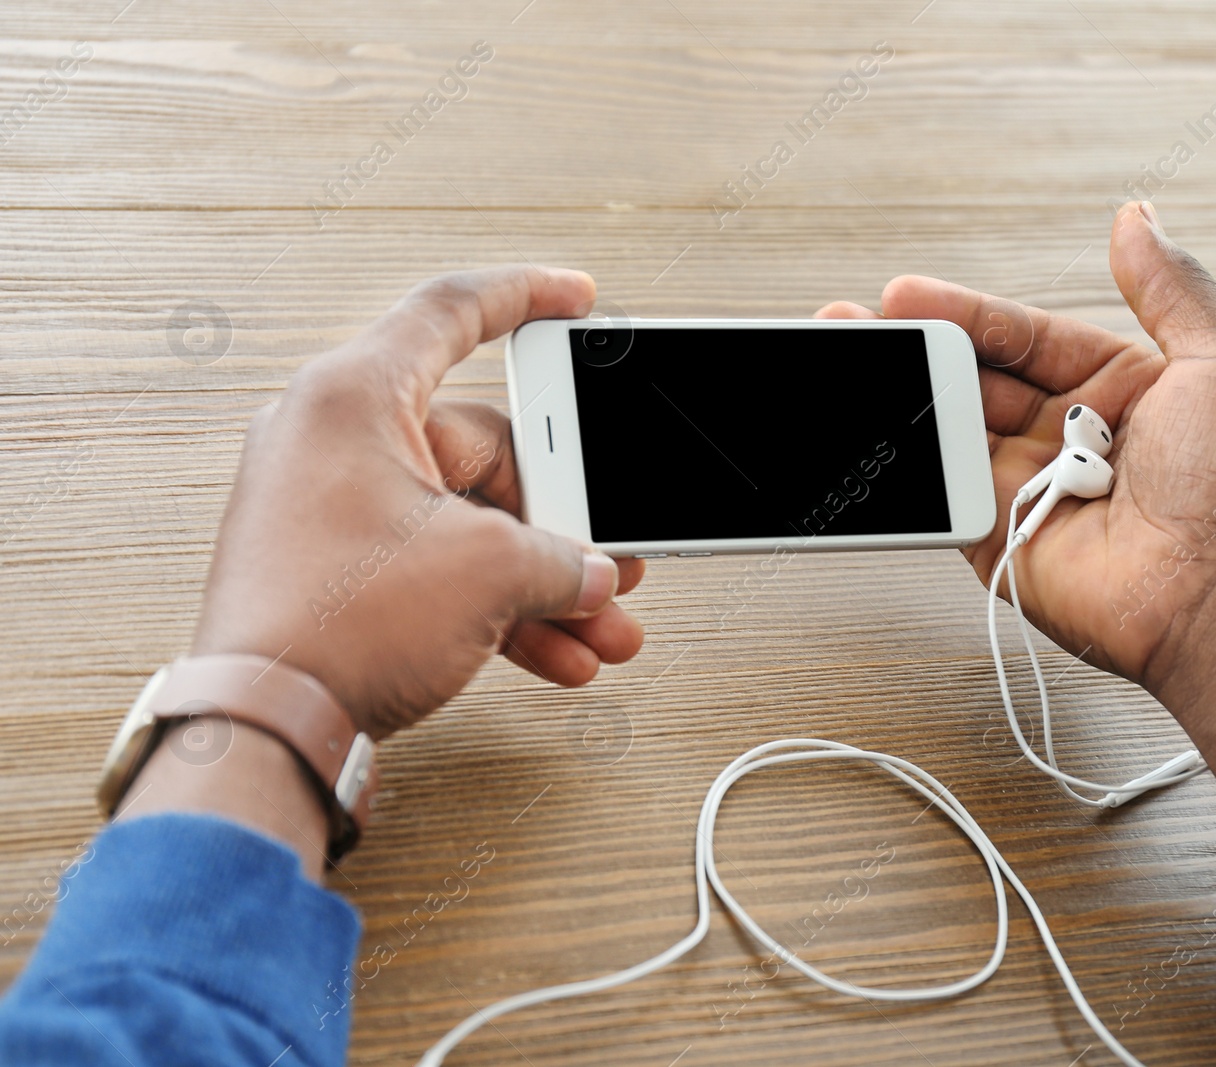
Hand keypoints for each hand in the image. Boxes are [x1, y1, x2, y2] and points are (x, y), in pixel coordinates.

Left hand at [188, 266, 646, 739]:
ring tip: (602, 623)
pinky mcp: (339, 573)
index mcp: (356, 396)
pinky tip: (557, 651)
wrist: (262, 728)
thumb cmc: (335, 627)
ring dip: (543, 580)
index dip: (527, 295)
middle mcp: (337, 441)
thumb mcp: (489, 572)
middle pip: (484, 449)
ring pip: (469, 524)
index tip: (578, 298)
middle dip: (564, 515)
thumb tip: (592, 571)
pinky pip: (439, 569)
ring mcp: (335, 509)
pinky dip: (497, 607)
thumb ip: (561, 556)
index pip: (451, 311)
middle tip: (614, 548)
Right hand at [823, 205, 1215, 958]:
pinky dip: (903, 460)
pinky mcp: (1000, 539)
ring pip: (950, 428)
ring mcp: (1032, 488)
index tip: (906, 292)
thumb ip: (1170, 285)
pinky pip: (940, 490)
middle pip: (976, 377)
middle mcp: (1073, 436)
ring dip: (898, 395)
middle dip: (916, 348)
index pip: (1027, 334)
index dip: (968, 312)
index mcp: (1124, 387)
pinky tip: (867, 426)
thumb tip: (1137, 219)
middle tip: (858, 323)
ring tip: (840, 359)